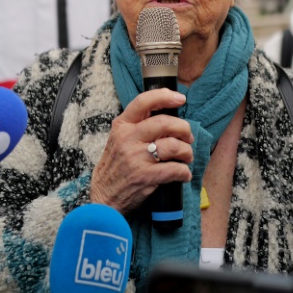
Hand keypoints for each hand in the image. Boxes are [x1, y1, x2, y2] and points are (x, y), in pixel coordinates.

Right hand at [90, 89, 193, 213]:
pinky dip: (184, 172)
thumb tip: (169, 115)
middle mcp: (128, 139)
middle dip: (184, 129)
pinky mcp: (145, 176)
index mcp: (122, 126)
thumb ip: (138, 126)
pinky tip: (183, 174)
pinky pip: (175, 169)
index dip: (165, 97)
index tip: (181, 99)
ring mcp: (136, 158)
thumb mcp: (118, 139)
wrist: (104, 196)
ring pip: (173, 146)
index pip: (143, 102)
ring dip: (187, 151)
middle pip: (165, 123)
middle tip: (188, 137)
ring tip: (186, 157)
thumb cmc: (116, 166)